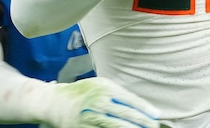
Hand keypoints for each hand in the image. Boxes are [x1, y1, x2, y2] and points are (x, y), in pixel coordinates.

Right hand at [41, 77, 159, 127]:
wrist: (54, 102)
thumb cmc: (82, 92)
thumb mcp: (99, 85)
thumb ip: (117, 93)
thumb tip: (139, 105)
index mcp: (104, 88)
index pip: (130, 99)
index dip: (145, 108)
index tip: (156, 115)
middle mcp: (98, 101)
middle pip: (125, 114)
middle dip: (142, 122)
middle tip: (154, 126)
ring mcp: (91, 116)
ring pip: (116, 126)